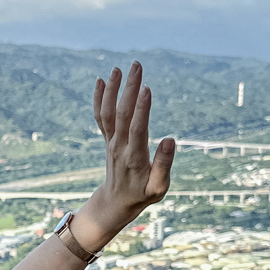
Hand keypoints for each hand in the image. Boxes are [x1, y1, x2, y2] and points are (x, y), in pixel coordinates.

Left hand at [73, 61, 175, 252]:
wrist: (116, 202)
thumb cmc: (142, 195)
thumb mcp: (158, 188)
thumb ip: (164, 165)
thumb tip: (170, 139)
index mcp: (135, 158)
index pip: (137, 129)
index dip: (142, 109)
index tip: (146, 88)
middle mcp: (120, 147)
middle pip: (122, 114)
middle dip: (129, 89)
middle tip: (137, 66)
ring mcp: (111, 142)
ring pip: (108, 113)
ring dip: (112, 90)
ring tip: (118, 68)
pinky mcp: (107, 139)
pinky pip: (100, 117)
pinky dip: (99, 99)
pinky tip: (102, 81)